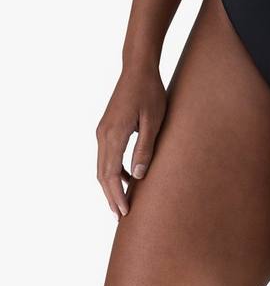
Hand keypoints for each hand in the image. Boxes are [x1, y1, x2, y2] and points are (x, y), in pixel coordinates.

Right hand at [96, 64, 166, 219]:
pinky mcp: (106, 126)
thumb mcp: (153, 120)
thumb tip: (137, 176)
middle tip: (121, 217)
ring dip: (110, 185)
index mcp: (114, 134)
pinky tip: (126, 177)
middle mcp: (103, 134)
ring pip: (101, 166)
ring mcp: (102, 130)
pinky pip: (105, 155)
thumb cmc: (150, 91)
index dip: (116, 196)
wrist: (138, 68)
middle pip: (101, 174)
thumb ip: (145, 147)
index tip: (124, 213)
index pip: (109, 175)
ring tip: (122, 202)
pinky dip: (112, 170)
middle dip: (110, 197)